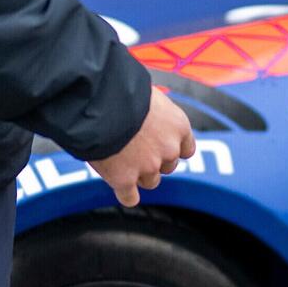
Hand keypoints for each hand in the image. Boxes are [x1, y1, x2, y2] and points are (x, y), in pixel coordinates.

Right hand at [89, 87, 196, 206]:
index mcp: (178, 126)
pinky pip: (130, 198)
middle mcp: (169, 149)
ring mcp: (148, 167)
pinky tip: (118, 184)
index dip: (172, 147)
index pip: (186, 149)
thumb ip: (155, 112)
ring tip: (122, 159)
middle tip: (136, 147)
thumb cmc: (122, 88)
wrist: (101, 101)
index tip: (160, 144)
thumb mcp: (149, 94)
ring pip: (150, 181)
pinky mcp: (124, 180)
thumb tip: (148, 114)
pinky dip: (125, 193)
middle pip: (168, 166)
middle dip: (155, 159)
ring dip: (139, 174)